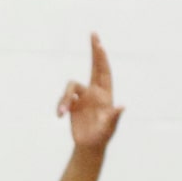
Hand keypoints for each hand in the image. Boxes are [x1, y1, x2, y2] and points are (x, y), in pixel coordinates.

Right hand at [57, 33, 121, 150]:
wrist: (89, 146)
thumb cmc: (102, 137)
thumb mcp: (109, 128)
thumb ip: (114, 117)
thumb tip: (122, 107)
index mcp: (105, 94)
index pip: (104, 72)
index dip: (102, 59)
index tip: (99, 45)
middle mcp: (95, 92)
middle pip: (94, 66)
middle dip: (94, 51)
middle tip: (93, 33)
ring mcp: (83, 97)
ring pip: (71, 87)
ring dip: (64, 98)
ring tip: (61, 112)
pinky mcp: (72, 104)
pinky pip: (63, 99)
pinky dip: (60, 105)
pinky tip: (59, 116)